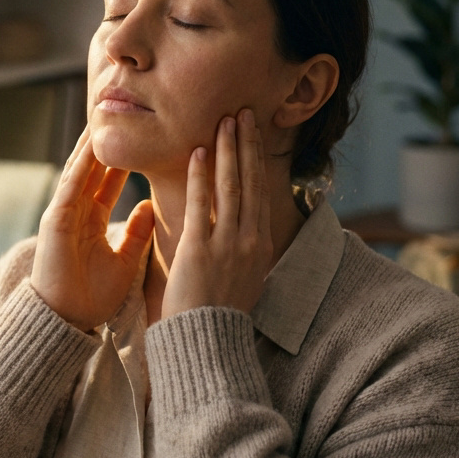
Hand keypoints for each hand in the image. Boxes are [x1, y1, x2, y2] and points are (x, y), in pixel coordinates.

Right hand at [31, 128, 154, 331]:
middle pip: (93, 168)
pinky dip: (80, 165)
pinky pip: (70, 186)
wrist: (68, 321)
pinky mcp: (55, 219)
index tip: (144, 136)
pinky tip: (91, 145)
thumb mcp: (124, 260)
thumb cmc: (93, 297)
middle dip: (106, 142)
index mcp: (91, 221)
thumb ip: (137, 233)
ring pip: (80, 169)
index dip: (124, 159)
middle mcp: (76, 211)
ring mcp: (64, 213)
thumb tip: (152, 206)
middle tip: (123, 111)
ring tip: (105, 114)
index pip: (109, 181)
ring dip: (92, 144)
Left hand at [161, 109, 272, 318]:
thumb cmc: (219, 316)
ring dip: (228, 151)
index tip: (253, 135)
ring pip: (231, 186)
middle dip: (247, 145)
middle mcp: (250, 240)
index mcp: (260, 246)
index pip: (260, 193)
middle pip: (251, 182)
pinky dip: (201, 176)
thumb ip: (242, 253)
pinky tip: (198, 152)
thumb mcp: (243, 280)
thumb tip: (243, 235)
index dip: (257, 161)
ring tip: (225, 121)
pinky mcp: (201, 249)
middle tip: (243, 113)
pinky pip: (201, 205)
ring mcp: (228, 244)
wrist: (208, 344)